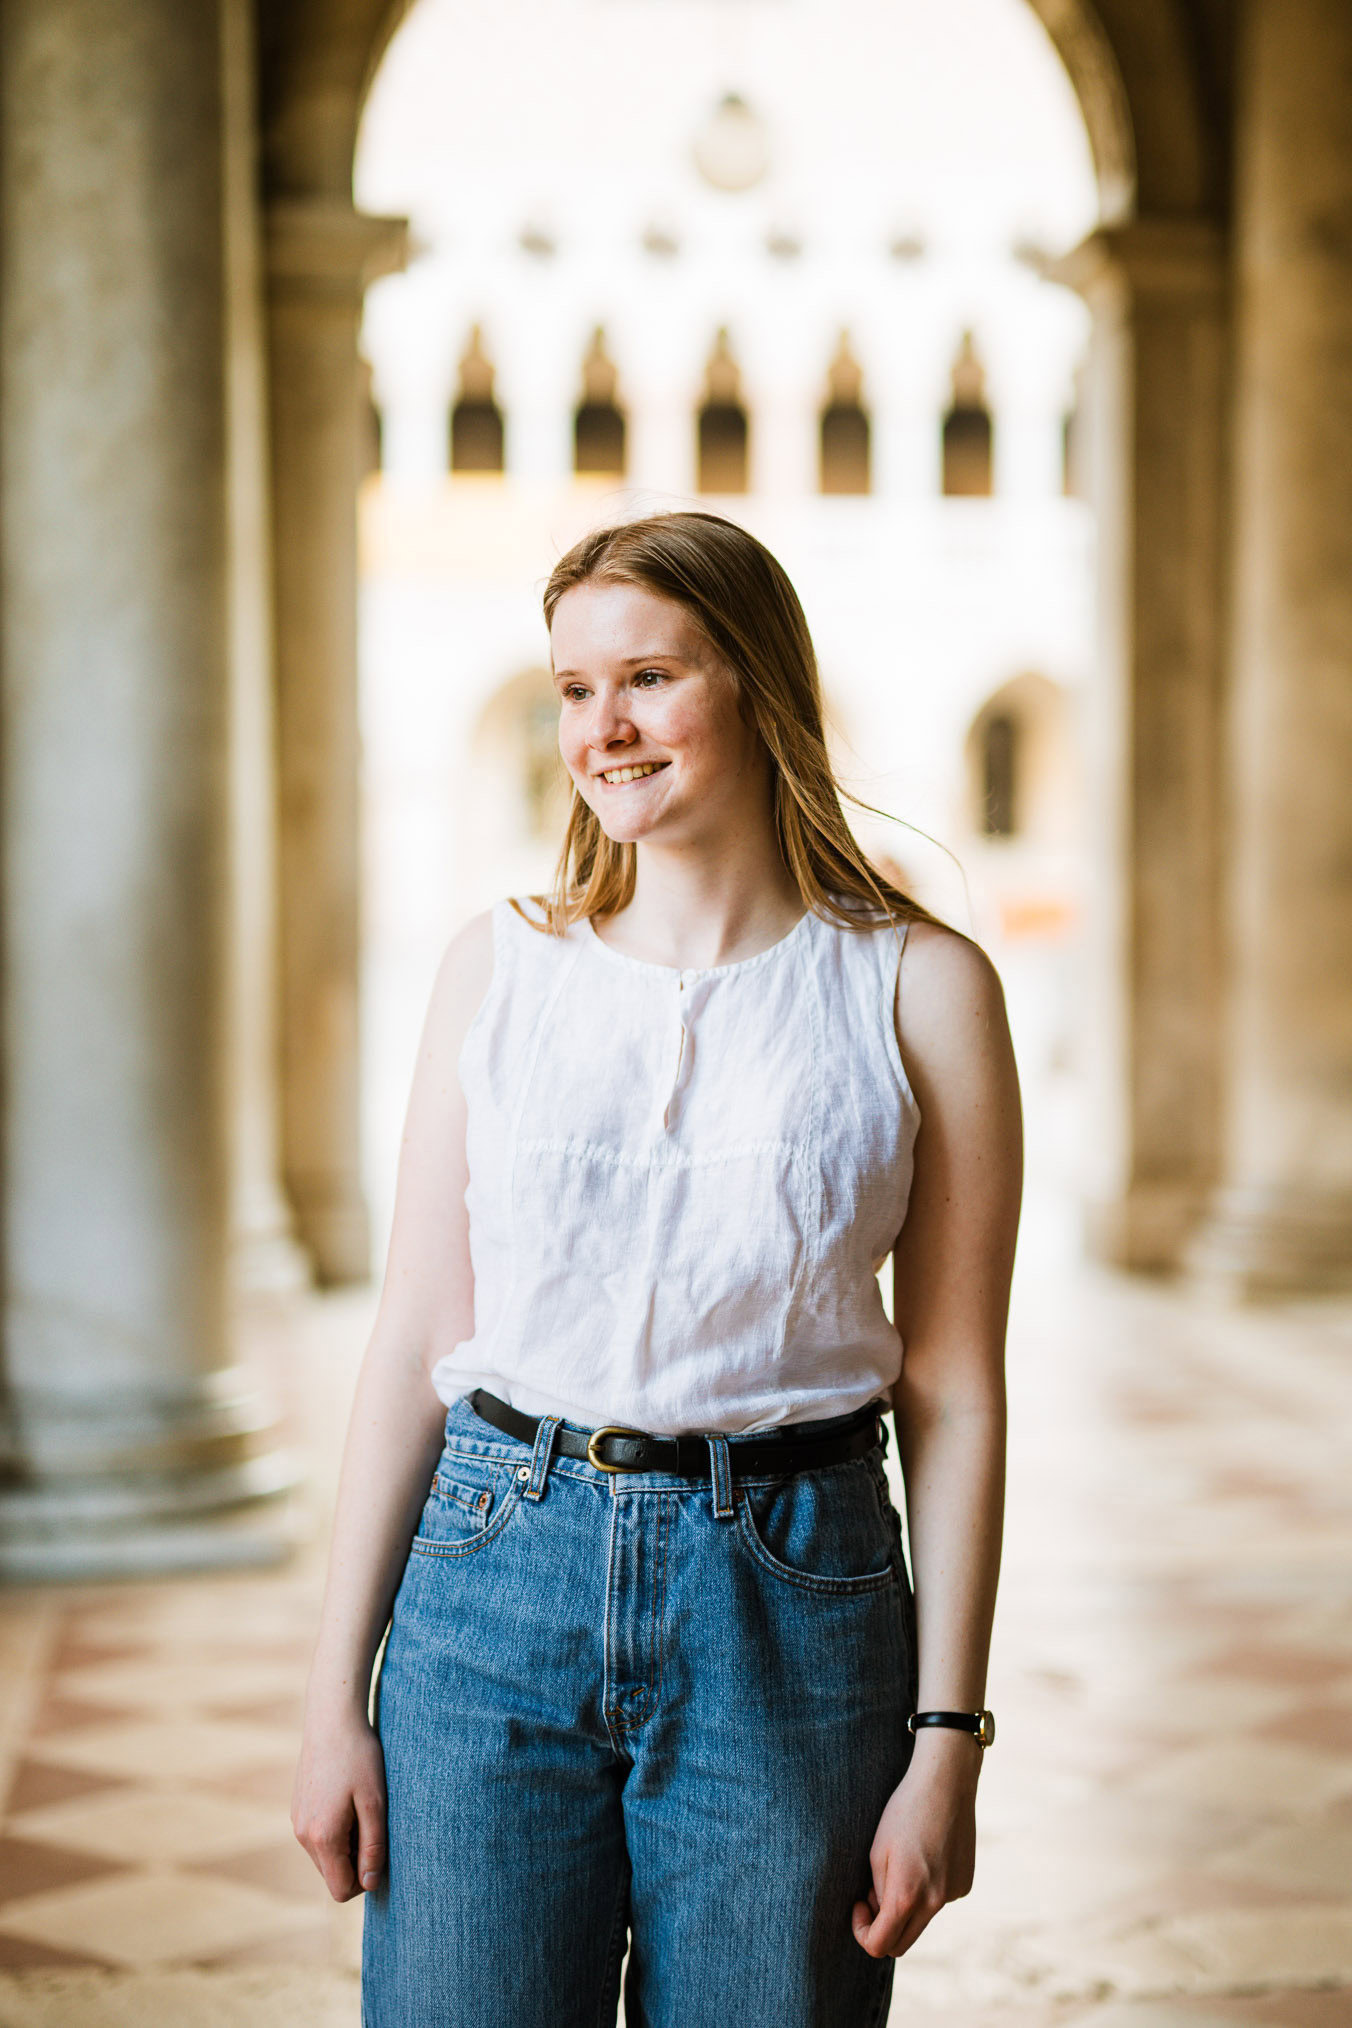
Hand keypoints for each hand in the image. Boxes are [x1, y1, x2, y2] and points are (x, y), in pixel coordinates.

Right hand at [291, 1701, 388, 1901]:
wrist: (332, 1720)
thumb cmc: (359, 1758)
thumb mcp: (375, 1803)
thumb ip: (373, 1846)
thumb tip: (370, 1883)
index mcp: (323, 1837)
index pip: (340, 1890)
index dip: (365, 1880)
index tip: (380, 1850)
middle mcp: (304, 1835)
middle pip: (332, 1874)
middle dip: (355, 1861)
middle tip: (373, 1823)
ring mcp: (297, 1822)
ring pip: (325, 1856)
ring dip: (346, 1845)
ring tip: (361, 1808)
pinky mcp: (297, 1809)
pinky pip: (318, 1837)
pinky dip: (335, 1830)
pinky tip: (347, 1799)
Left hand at [851, 1729, 980, 1958]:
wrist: (946, 1784)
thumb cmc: (904, 1812)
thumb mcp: (877, 1851)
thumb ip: (878, 1890)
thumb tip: (882, 1911)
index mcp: (906, 1896)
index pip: (879, 1945)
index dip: (862, 1932)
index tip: (858, 1905)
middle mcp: (934, 1903)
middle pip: (902, 1943)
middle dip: (882, 1928)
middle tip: (872, 1896)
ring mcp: (953, 1895)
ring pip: (922, 1920)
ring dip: (906, 1907)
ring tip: (903, 1865)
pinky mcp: (965, 1884)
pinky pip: (939, 1900)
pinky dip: (927, 1891)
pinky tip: (927, 1856)